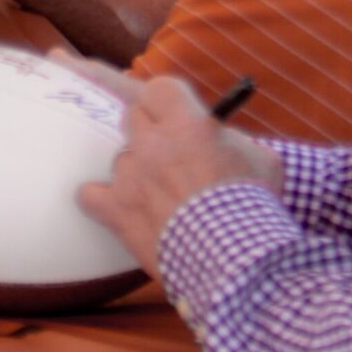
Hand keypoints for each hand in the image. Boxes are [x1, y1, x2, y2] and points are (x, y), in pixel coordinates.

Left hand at [75, 72, 282, 270]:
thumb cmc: (255, 209)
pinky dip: (101, 201)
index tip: (176, 116)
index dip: (166, 103)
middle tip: (170, 156)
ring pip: (120, 160)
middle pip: (132, 118)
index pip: (159, 90)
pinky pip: (90, 196)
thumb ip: (233, 140)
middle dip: (150, 133)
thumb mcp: (262, 159)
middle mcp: (153, 143)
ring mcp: (130, 176)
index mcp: (188, 124)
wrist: (236, 261)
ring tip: (163, 200)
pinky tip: (119, 209)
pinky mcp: (117, 210)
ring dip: (136, 174)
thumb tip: (222, 138)